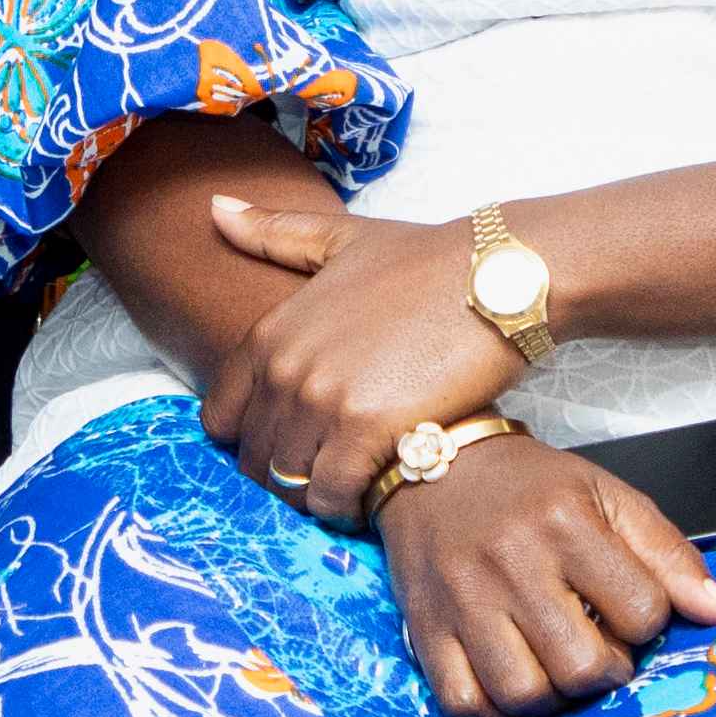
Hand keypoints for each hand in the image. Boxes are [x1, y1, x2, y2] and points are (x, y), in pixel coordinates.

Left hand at [195, 195, 521, 525]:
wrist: (500, 275)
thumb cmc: (428, 261)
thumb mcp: (342, 241)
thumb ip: (275, 235)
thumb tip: (215, 209)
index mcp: (271, 334)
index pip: (220, 419)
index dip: (253, 440)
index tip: (293, 443)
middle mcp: (285, 369)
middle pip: (255, 460)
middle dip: (288, 474)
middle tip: (332, 473)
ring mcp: (322, 400)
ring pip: (290, 484)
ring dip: (319, 496)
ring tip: (356, 486)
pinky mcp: (367, 428)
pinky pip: (332, 495)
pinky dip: (350, 506)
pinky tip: (378, 490)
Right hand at [373, 436, 715, 716]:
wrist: (435, 467)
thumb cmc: (531, 488)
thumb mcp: (609, 498)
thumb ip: (669, 556)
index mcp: (567, 524)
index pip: (641, 613)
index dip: (646, 625)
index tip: (626, 612)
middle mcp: (513, 563)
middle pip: (582, 667)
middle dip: (604, 674)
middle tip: (596, 652)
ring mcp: (465, 601)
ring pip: (525, 694)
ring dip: (553, 699)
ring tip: (554, 670)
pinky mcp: (427, 630)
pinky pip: (465, 705)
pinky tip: (512, 694)